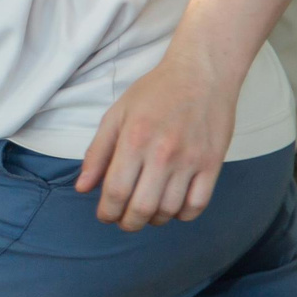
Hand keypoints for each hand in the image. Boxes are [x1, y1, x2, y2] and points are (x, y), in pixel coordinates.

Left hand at [75, 48, 238, 230]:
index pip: (116, 192)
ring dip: (154, 219)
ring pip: (169, 210)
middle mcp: (163, 153)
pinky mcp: (213, 163)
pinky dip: (182, 214)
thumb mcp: (116, 114)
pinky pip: (197, 205)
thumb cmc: (155, 92)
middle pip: (142, 208)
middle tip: (123, 220)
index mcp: (134, 139)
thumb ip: (97, 153)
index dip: (107, 211)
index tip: (105, 215)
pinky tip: (172, 206)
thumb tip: (82, 188)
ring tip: (146, 212)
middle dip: (127, 222)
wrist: (202, 74)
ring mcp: (191, 160)